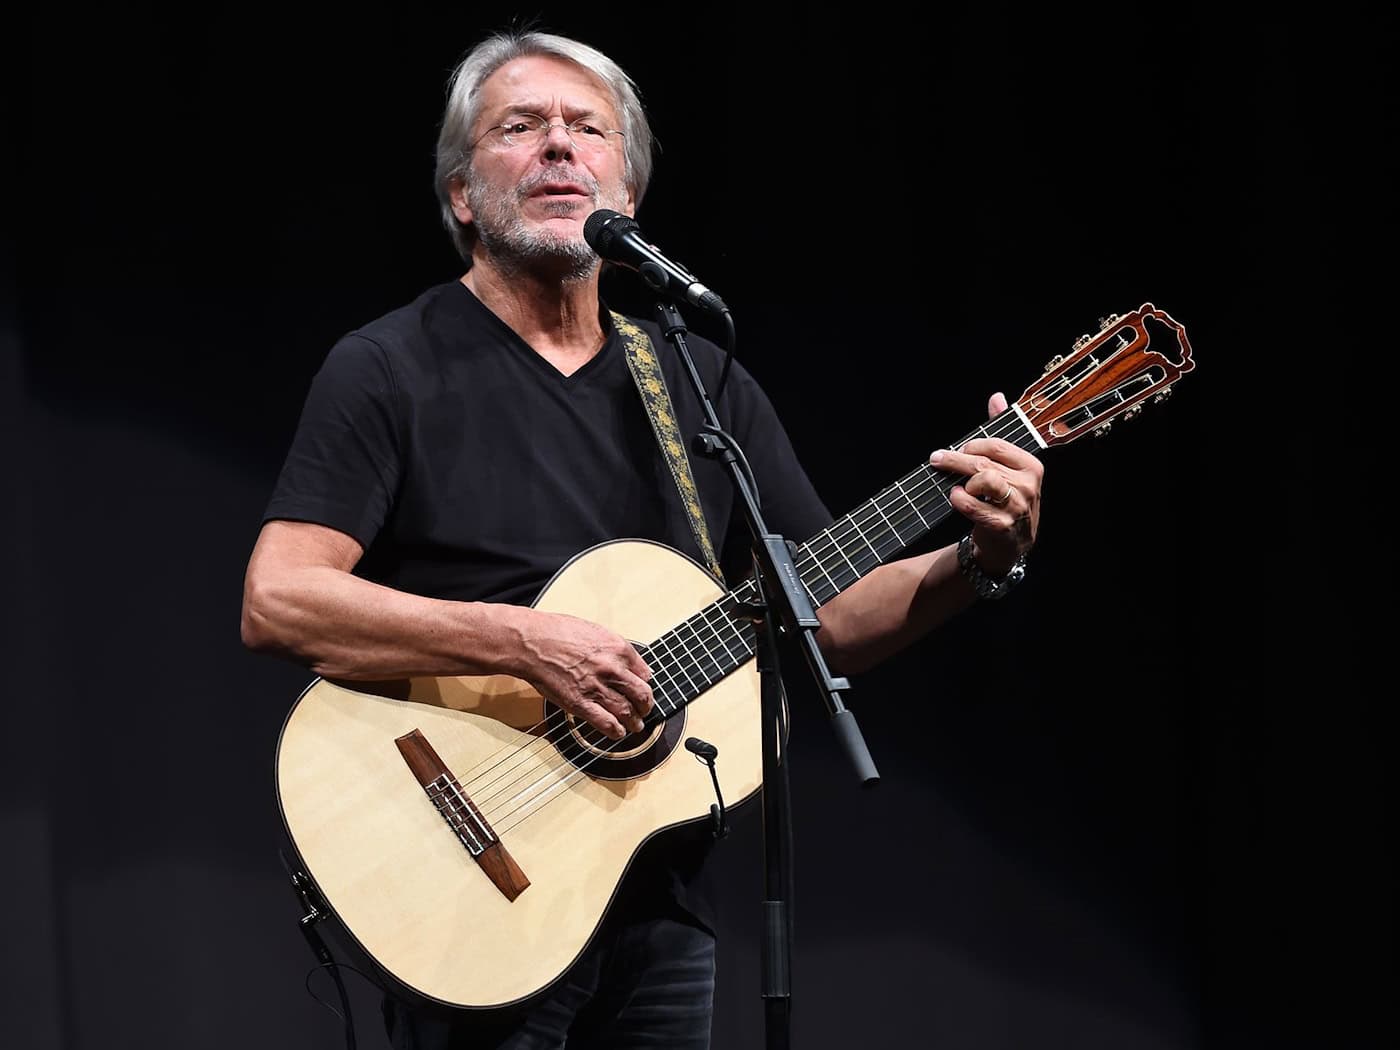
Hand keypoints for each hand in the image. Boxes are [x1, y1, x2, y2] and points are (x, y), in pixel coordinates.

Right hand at [513, 609, 653, 739]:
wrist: (532, 642)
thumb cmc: (557, 632)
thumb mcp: (595, 631)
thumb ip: (612, 648)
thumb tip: (623, 661)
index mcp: (619, 649)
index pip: (645, 673)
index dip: (645, 683)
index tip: (642, 687)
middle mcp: (613, 669)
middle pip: (642, 695)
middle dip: (646, 706)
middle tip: (645, 710)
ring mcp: (597, 688)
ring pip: (627, 712)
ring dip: (634, 722)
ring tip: (635, 726)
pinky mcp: (580, 704)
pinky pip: (606, 723)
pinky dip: (615, 731)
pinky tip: (617, 732)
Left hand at [928, 392, 1042, 574]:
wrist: (1007, 545)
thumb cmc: (1004, 501)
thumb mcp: (1008, 468)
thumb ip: (1000, 433)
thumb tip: (997, 398)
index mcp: (1031, 466)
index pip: (996, 445)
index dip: (971, 445)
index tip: (957, 449)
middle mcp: (1029, 485)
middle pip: (984, 462)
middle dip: (955, 460)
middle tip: (937, 459)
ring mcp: (1018, 506)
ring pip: (982, 480)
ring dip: (962, 482)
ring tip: (957, 487)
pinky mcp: (1003, 525)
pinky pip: (974, 506)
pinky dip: (960, 501)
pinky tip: (956, 499)